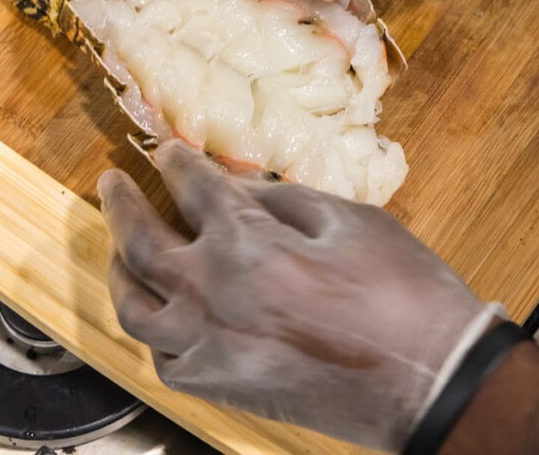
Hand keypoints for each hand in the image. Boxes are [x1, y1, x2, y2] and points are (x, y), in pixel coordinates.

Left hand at [99, 140, 497, 451]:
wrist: (428, 380)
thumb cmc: (400, 291)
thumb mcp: (346, 219)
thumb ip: (279, 199)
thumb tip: (236, 189)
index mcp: (244, 241)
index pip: (191, 187)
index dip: (176, 161)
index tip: (166, 149)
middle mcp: (209, 293)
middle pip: (139, 241)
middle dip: (121, 205)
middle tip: (110, 184)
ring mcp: (208, 346)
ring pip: (134, 307)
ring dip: (120, 270)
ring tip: (120, 252)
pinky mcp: (221, 388)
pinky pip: (162, 358)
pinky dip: (153, 331)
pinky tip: (162, 316)